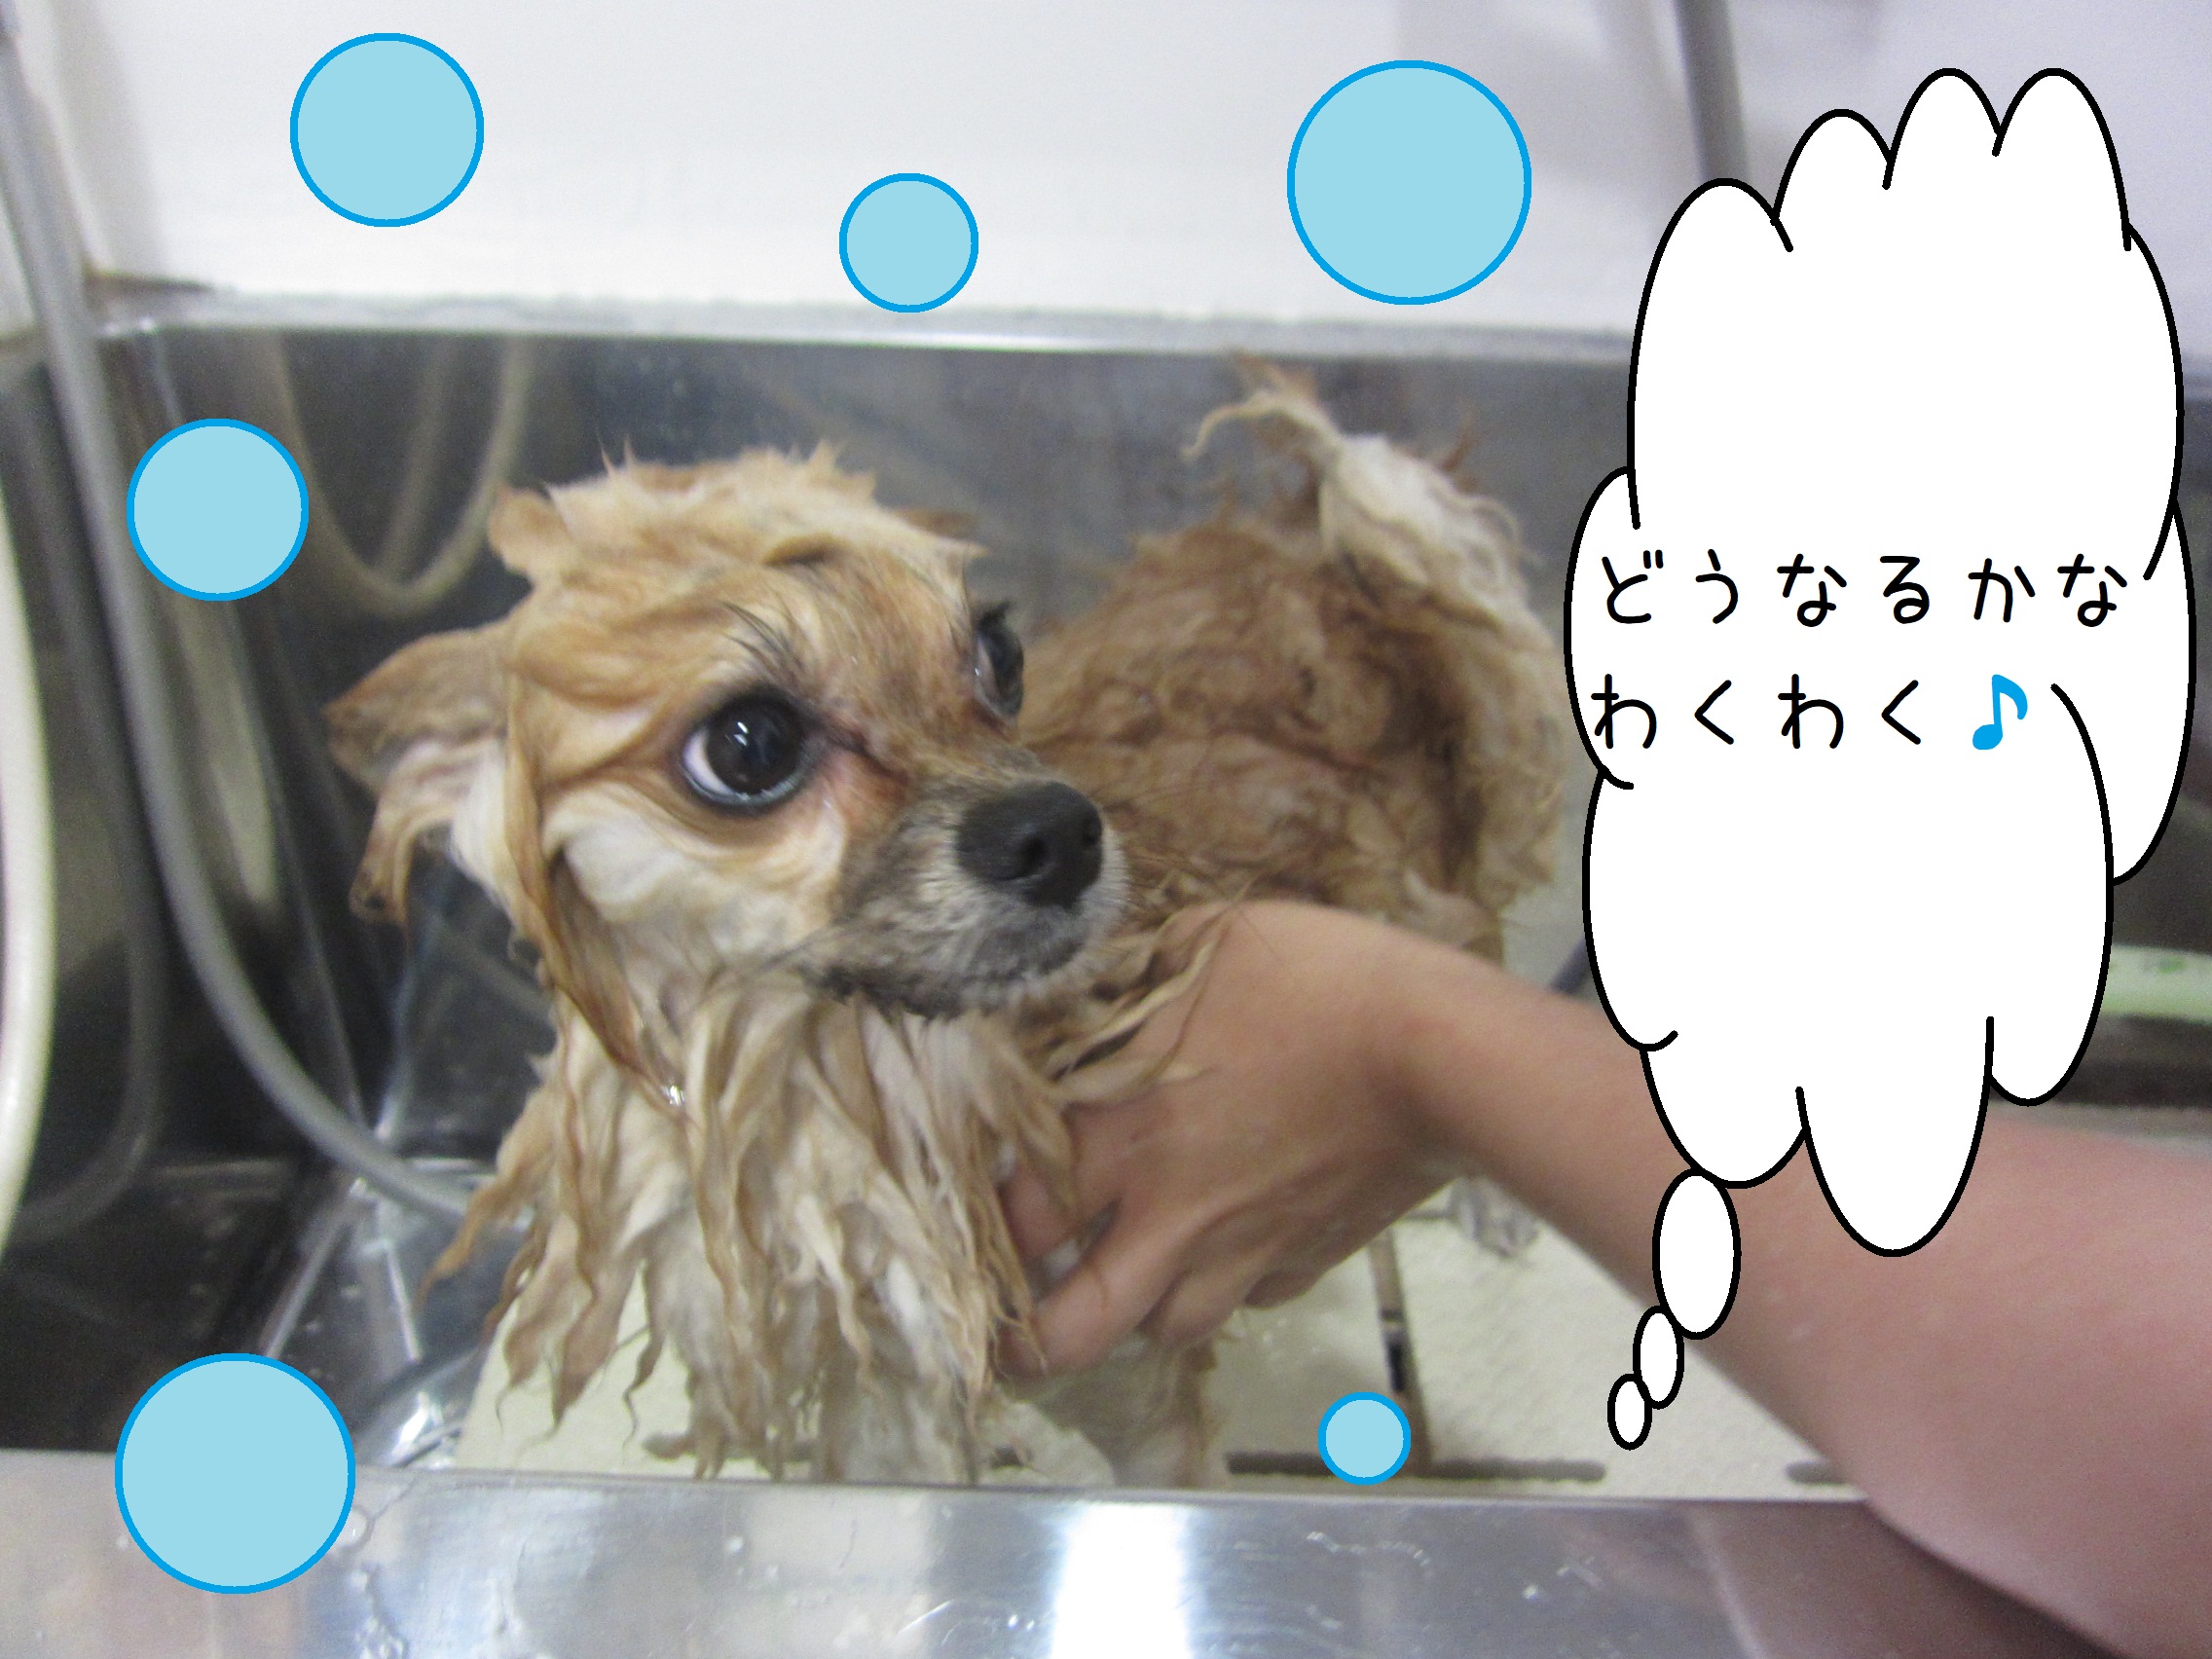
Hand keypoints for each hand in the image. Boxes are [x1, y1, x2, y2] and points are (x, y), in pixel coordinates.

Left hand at [1000, 900, 1467, 1374]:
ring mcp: (1239, 1247)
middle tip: (1016, 1327)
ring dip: (1134, 1313)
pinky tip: (1229, 1244)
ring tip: (1126, 1279)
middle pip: (1072, 1328)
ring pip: (1163, 1331)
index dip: (983, 1227)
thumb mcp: (1198, 944)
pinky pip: (1249, 1298)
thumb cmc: (1313, 982)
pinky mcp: (1304, 1260)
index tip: (976, 1216)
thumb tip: (1092, 983)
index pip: (1013, 1214)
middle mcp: (1165, 1210)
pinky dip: (1229, 1284)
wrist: (1433, 1053)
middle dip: (1030, 1342)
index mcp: (1116, 1132)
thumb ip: (1131, 977)